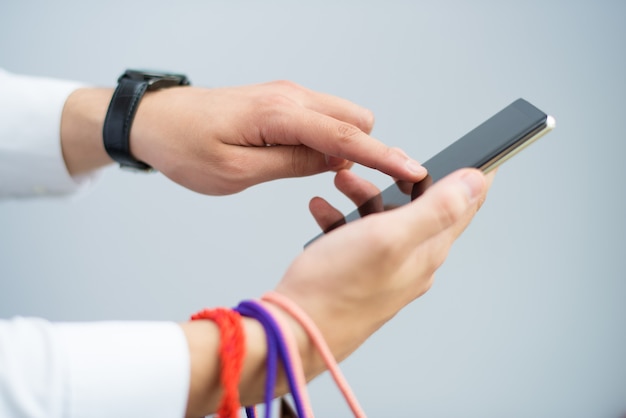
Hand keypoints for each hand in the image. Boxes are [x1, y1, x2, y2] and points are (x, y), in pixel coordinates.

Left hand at [61, 81, 426, 194]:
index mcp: (280, 114)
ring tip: (325, 179)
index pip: (348, 136)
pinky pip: (321, 119)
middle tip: (360, 188)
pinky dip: (327, 140)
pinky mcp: (280, 103)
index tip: (413, 172)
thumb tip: (336, 160)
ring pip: (341, 119)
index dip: (385, 157)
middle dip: (367, 151)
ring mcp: (286, 97)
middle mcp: (290, 97)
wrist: (155, 122)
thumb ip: (292, 163)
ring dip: (345, 147)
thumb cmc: (185, 146)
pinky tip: (310, 163)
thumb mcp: (237, 170)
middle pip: (356, 120)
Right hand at [275, 168, 493, 360]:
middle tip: (380, 163)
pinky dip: (342, 218)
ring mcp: (384, 268)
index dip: (474, 177)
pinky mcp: (358, 273)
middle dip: (399, 180)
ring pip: (384, 219)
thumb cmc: (337, 287)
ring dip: (364, 195)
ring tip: (341, 182)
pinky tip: (322, 209)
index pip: (465, 208)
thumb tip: (476, 182)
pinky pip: (357, 235)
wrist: (294, 330)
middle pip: (419, 207)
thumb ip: (437, 208)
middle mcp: (411, 262)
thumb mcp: (390, 237)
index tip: (478, 153)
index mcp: (427, 251)